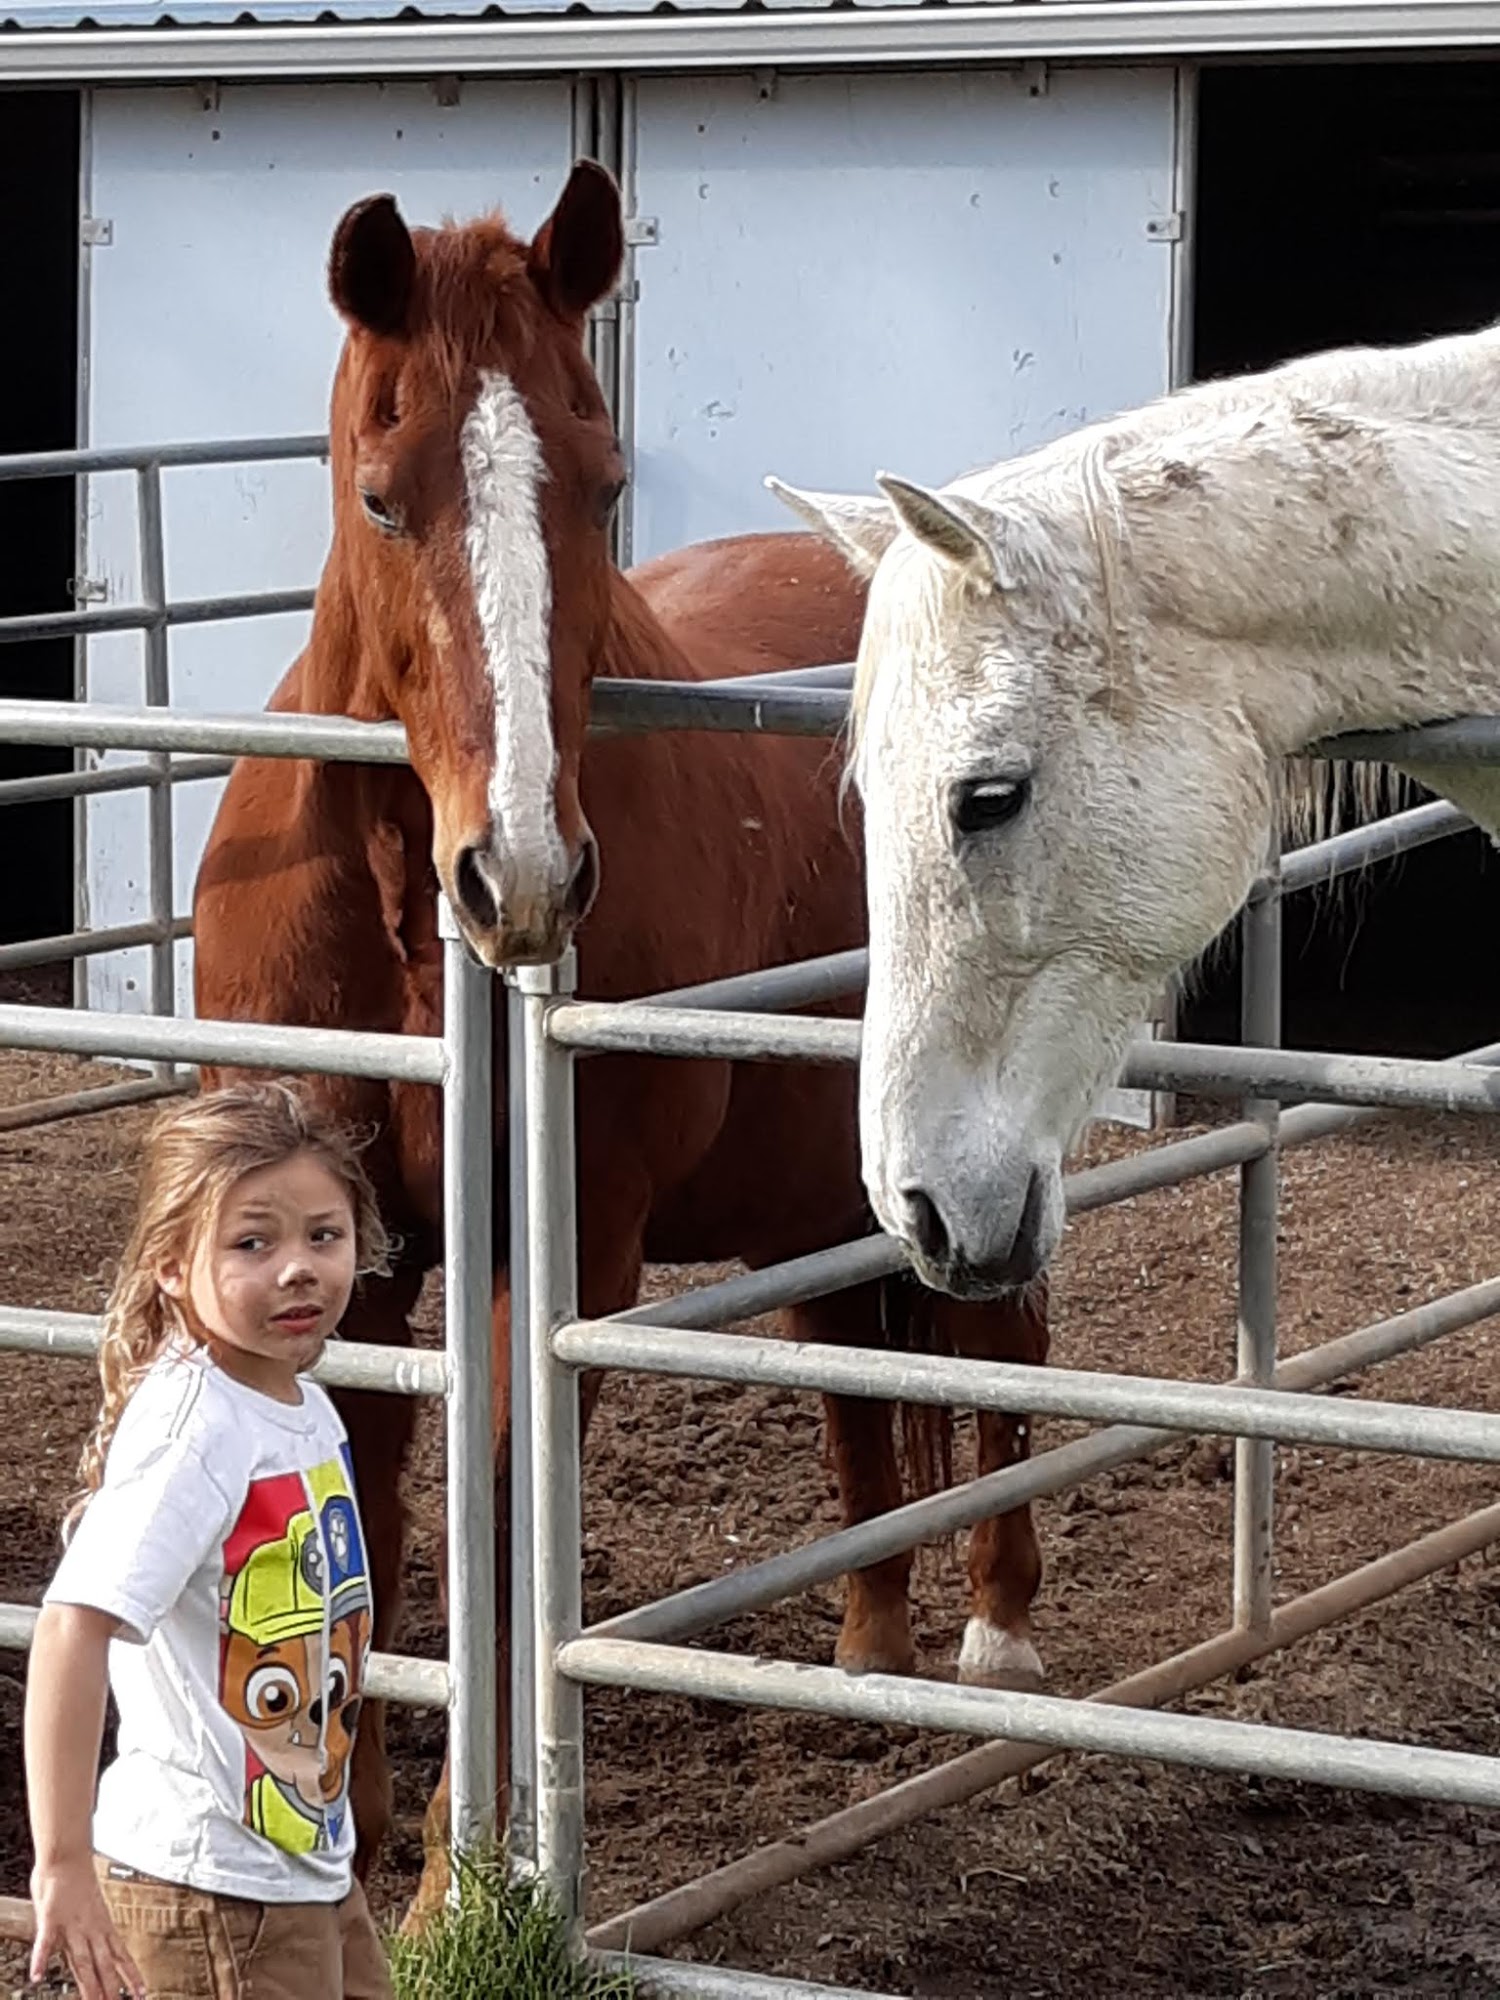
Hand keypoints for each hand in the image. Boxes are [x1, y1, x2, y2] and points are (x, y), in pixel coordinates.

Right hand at [29, 1859, 144, 1999]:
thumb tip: (92, 1941)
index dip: (132, 1975)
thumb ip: (91, 1927)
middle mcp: (91, 1928)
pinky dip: (41, 1958)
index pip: (120, 1955)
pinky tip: (37, 1975)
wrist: (68, 1855)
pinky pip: (46, 1942)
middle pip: (103, 1964)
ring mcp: (71, 1925)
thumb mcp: (91, 1906)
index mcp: (102, 1925)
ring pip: (82, 1959)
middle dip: (111, 1988)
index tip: (143, 1992)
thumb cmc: (76, 1879)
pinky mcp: (50, 1919)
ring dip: (88, 1983)